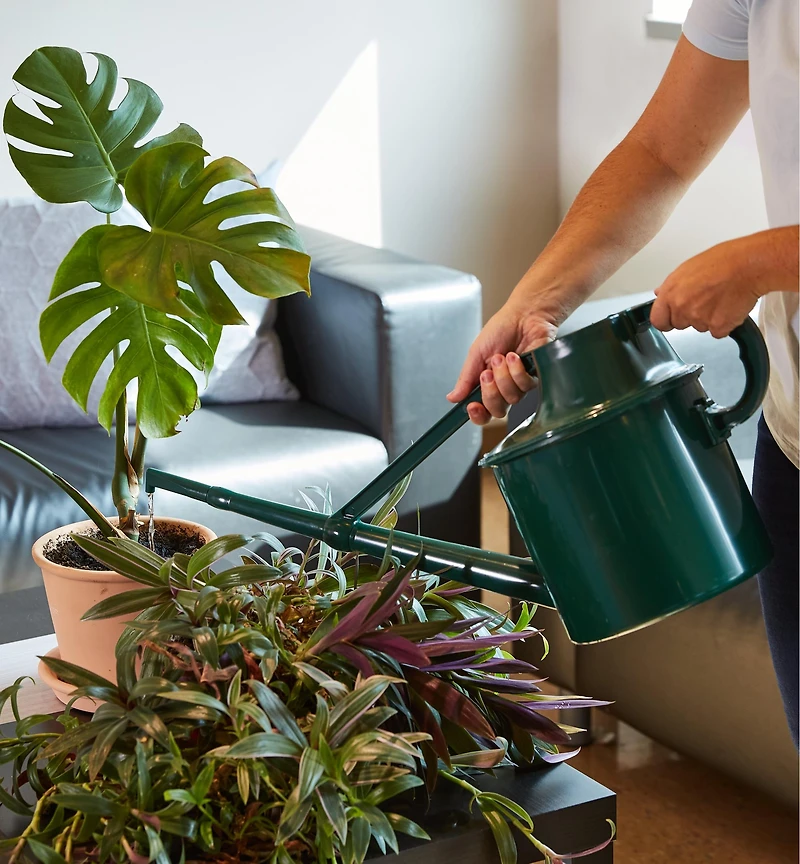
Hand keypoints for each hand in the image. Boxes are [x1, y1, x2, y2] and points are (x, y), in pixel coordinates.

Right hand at [447, 299, 557, 424]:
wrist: (523, 315)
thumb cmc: (501, 330)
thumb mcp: (476, 353)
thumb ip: (466, 378)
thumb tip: (452, 398)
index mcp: (487, 385)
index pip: (483, 412)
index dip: (478, 414)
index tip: (472, 406)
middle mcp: (504, 389)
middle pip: (497, 411)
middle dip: (490, 392)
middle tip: (487, 373)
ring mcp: (521, 385)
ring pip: (512, 398)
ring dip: (503, 377)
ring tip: (502, 357)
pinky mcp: (536, 377)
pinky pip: (526, 386)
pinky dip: (517, 370)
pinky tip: (514, 357)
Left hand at [650, 234, 781, 336]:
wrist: (749, 265)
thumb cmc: (723, 261)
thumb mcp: (688, 267)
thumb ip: (671, 286)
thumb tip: (660, 293)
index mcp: (670, 293)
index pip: (658, 320)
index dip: (666, 320)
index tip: (671, 319)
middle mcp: (682, 308)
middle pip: (680, 325)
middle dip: (690, 317)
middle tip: (705, 300)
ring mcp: (699, 319)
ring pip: (700, 328)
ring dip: (709, 318)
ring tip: (720, 298)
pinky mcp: (718, 327)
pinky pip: (718, 332)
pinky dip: (725, 323)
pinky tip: (729, 306)